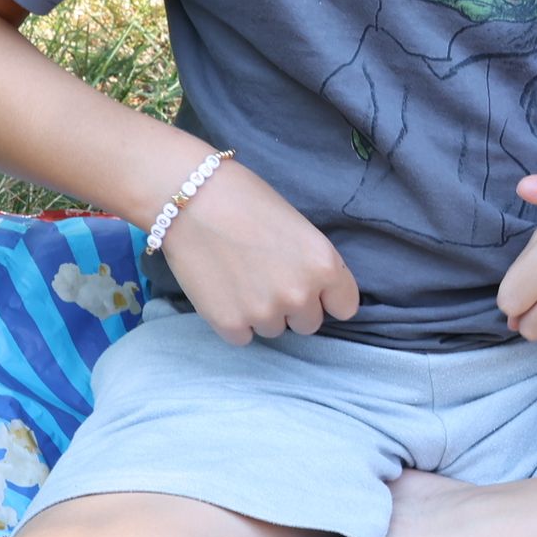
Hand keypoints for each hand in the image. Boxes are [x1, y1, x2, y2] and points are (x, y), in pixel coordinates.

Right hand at [157, 159, 360, 345]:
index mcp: (325, 266)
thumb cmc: (246, 200)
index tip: (310, 286)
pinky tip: (223, 291)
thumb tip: (316, 293)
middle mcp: (300, 295)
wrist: (191, 198)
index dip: (326, 297)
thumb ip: (313, 265)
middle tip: (267, 278)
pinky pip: (243, 337)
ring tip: (240, 279)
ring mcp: (264, 313)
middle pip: (309, 324)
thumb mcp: (300, 228)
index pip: (345, 307)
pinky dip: (234, 321)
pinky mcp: (229, 324)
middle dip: (293, 307)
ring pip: (274, 330)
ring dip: (262, 314)